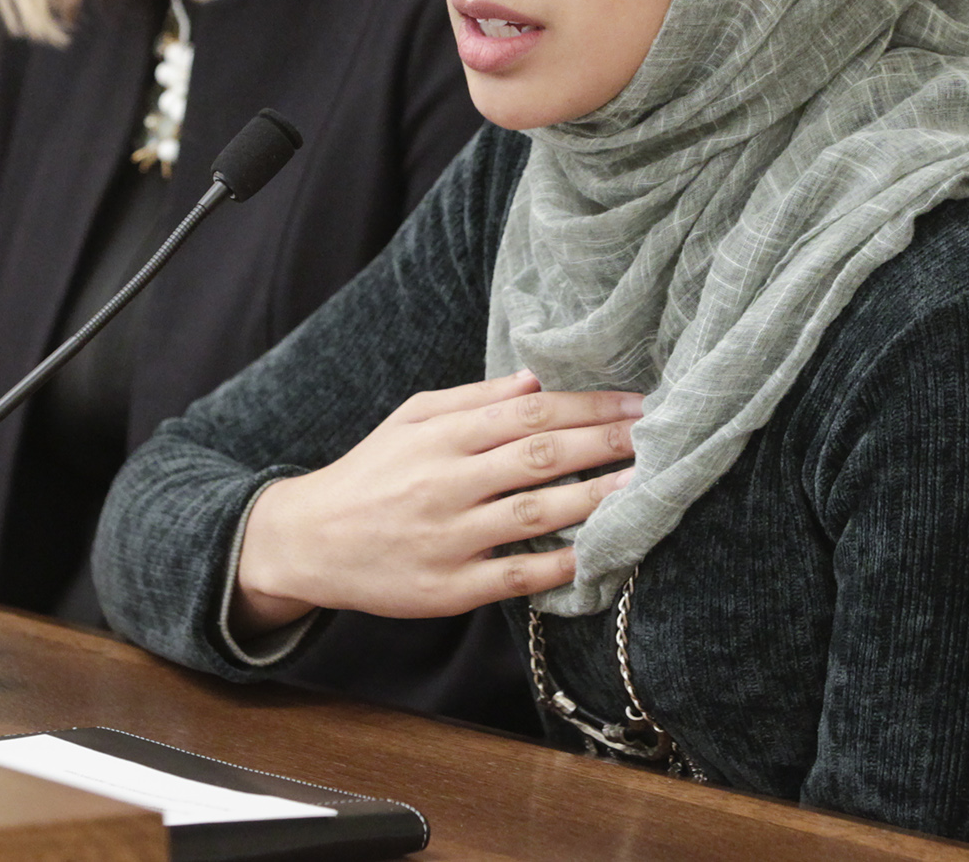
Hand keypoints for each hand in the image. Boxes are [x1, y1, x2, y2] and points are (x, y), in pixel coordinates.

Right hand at [230, 369, 639, 640]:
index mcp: (442, 436)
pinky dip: (560, 563)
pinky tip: (600, 552)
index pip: (530, 413)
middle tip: (658, 437)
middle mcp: (448, 483)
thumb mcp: (410, 420)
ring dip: (595, 499)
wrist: (309, 541)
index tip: (637, 403)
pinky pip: (516, 575)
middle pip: (540, 457)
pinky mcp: (450, 589)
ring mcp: (450, 538)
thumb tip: (536, 379)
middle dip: (605, 444)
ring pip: (536, 514)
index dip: (589, 406)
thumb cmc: (370, 473)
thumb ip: (473, 399)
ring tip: (643, 487)